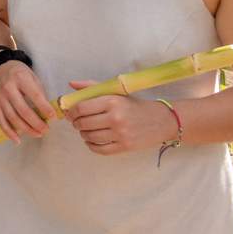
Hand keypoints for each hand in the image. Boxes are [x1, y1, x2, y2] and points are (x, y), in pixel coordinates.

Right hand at [0, 60, 56, 142]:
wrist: (0, 68)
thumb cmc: (20, 73)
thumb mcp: (32, 77)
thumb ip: (39, 93)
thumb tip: (48, 112)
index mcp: (20, 79)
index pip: (35, 96)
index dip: (44, 108)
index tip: (53, 117)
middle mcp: (8, 88)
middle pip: (23, 110)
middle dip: (36, 123)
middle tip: (46, 130)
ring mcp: (0, 98)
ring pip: (13, 118)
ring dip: (26, 129)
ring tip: (38, 134)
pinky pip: (1, 121)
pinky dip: (9, 132)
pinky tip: (18, 140)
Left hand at [64, 81, 179, 155]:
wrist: (162, 120)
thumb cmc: (135, 105)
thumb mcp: (116, 92)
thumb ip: (92, 87)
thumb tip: (71, 84)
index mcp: (112, 101)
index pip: (81, 108)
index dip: (71, 112)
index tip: (70, 113)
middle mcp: (116, 117)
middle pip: (83, 123)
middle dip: (76, 123)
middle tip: (77, 122)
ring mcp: (121, 134)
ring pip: (89, 137)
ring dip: (83, 134)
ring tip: (85, 130)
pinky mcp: (125, 147)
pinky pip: (100, 149)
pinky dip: (91, 145)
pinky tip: (91, 140)